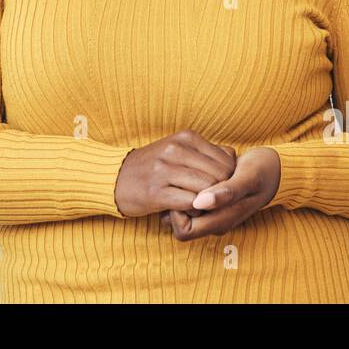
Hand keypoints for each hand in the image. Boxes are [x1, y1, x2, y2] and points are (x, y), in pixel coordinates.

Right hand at [114, 130, 236, 217]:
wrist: (115, 178)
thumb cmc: (153, 166)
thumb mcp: (178, 149)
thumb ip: (206, 151)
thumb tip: (233, 156)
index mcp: (185, 137)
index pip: (226, 160)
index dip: (230, 179)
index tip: (220, 189)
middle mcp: (175, 150)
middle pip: (220, 176)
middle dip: (221, 193)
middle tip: (212, 202)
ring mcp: (164, 170)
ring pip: (207, 190)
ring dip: (208, 203)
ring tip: (200, 206)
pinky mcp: (155, 192)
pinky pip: (189, 204)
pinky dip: (194, 211)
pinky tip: (187, 211)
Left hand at [159, 146, 280, 240]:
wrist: (274, 168)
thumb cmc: (262, 172)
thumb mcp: (248, 178)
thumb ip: (227, 192)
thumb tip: (199, 202)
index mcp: (222, 221)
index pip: (183, 231)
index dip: (177, 212)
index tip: (184, 188)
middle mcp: (215, 222)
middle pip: (179, 223)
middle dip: (176, 200)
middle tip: (183, 175)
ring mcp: (213, 213)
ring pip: (182, 211)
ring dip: (181, 192)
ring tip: (191, 171)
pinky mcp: (211, 202)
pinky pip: (189, 200)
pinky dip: (187, 186)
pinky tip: (195, 169)